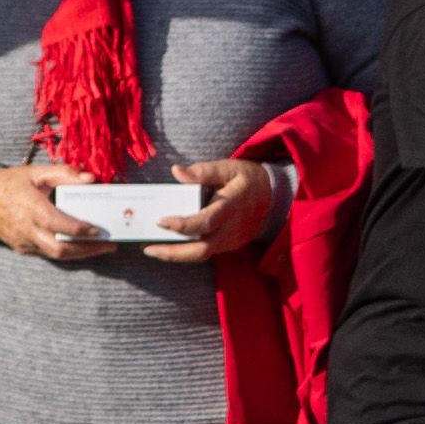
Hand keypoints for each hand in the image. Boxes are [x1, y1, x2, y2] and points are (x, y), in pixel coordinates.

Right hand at [0, 163, 110, 260]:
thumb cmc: (11, 182)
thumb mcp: (36, 172)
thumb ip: (64, 173)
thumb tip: (91, 178)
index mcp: (30, 208)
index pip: (57, 224)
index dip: (79, 230)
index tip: (98, 230)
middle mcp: (27, 229)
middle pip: (59, 249)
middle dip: (87, 250)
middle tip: (109, 245)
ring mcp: (24, 242)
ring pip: (55, 255)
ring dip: (81, 254)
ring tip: (102, 247)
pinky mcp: (23, 248)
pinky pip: (48, 254)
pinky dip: (67, 252)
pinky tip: (83, 246)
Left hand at [143, 158, 276, 263]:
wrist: (275, 197)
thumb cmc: (248, 179)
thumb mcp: (229, 167)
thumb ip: (203, 171)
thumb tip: (176, 171)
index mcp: (232, 205)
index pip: (205, 222)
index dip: (182, 225)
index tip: (161, 221)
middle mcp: (232, 228)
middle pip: (201, 250)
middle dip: (173, 253)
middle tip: (149, 248)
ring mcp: (232, 240)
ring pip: (202, 255)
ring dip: (176, 255)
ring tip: (152, 249)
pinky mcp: (229, 245)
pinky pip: (205, 252)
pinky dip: (186, 251)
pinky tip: (169, 245)